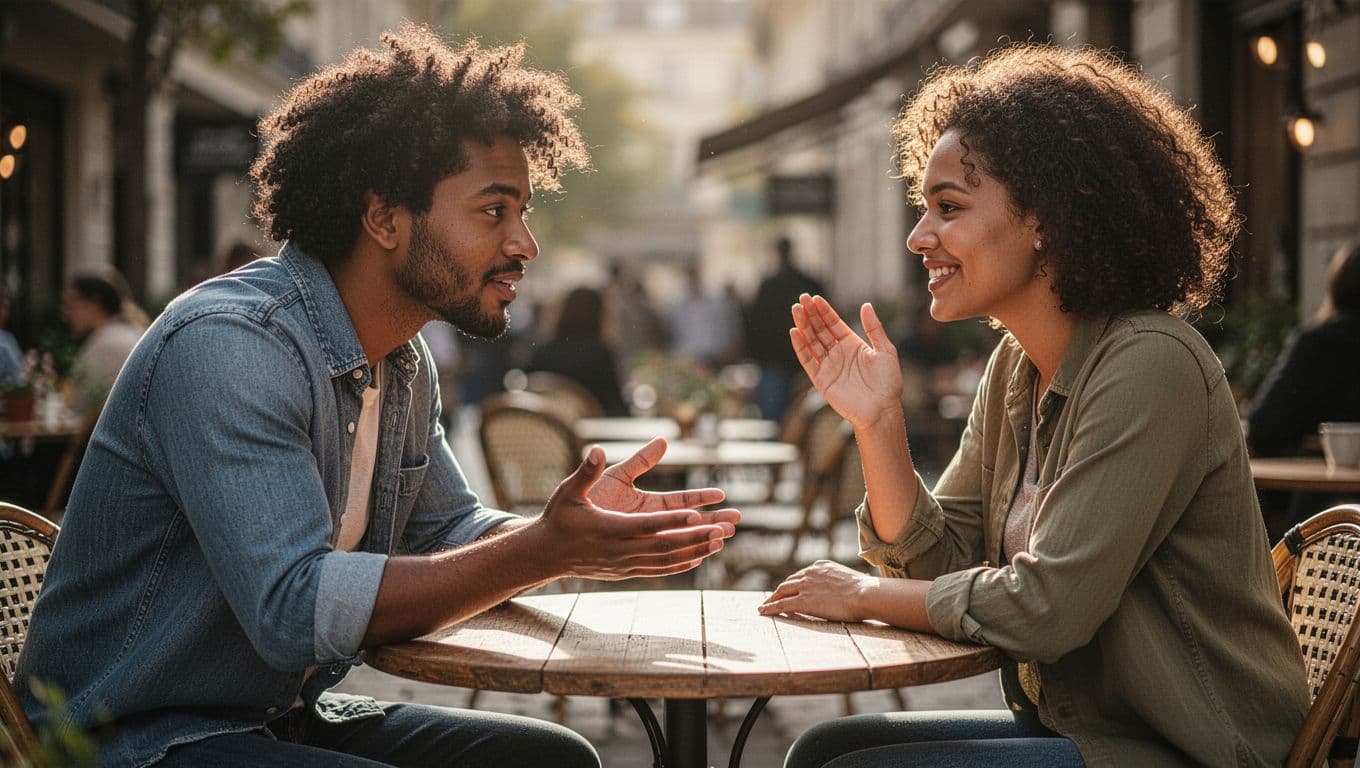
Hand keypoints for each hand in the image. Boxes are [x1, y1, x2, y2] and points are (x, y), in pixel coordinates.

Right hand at [537, 446, 735, 580]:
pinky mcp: (626, 572)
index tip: (696, 514)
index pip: (646, 525)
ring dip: (695, 550)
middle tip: (724, 529)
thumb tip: (597, 448)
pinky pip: (659, 570)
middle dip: (695, 537)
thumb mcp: (569, 491)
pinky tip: (699, 557)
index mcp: (608, 528)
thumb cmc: (559, 518)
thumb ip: (587, 471)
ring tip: (721, 541)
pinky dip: (680, 564)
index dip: (671, 521)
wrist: (545, 554)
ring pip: (666, 560)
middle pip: (664, 545)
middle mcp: (619, 550)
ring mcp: (624, 564)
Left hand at [758, 560, 877, 621]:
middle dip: (780, 590)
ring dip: (772, 599)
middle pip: (788, 582)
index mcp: (820, 566)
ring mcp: (805, 586)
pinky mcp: (803, 601)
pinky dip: (770, 608)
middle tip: (773, 598)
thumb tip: (848, 590)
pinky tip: (762, 612)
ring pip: (781, 592)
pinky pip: (781, 605)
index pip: (801, 574)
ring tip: (765, 606)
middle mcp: (810, 573)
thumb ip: (840, 582)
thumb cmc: (864, 590)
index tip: (789, 589)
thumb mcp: (849, 580)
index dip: (793, 583)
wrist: (864, 593)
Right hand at [791, 295, 902, 429]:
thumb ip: (874, 328)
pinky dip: (800, 347)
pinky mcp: (821, 379)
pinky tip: (795, 332)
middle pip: (820, 330)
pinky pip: (807, 361)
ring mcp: (828, 366)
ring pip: (811, 342)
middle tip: (801, 299)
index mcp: (852, 344)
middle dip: (810, 314)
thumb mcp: (885, 350)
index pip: (834, 323)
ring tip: (795, 310)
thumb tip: (866, 305)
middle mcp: (838, 353)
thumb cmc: (888, 382)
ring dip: (803, 326)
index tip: (814, 298)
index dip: (824, 311)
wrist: (882, 409)